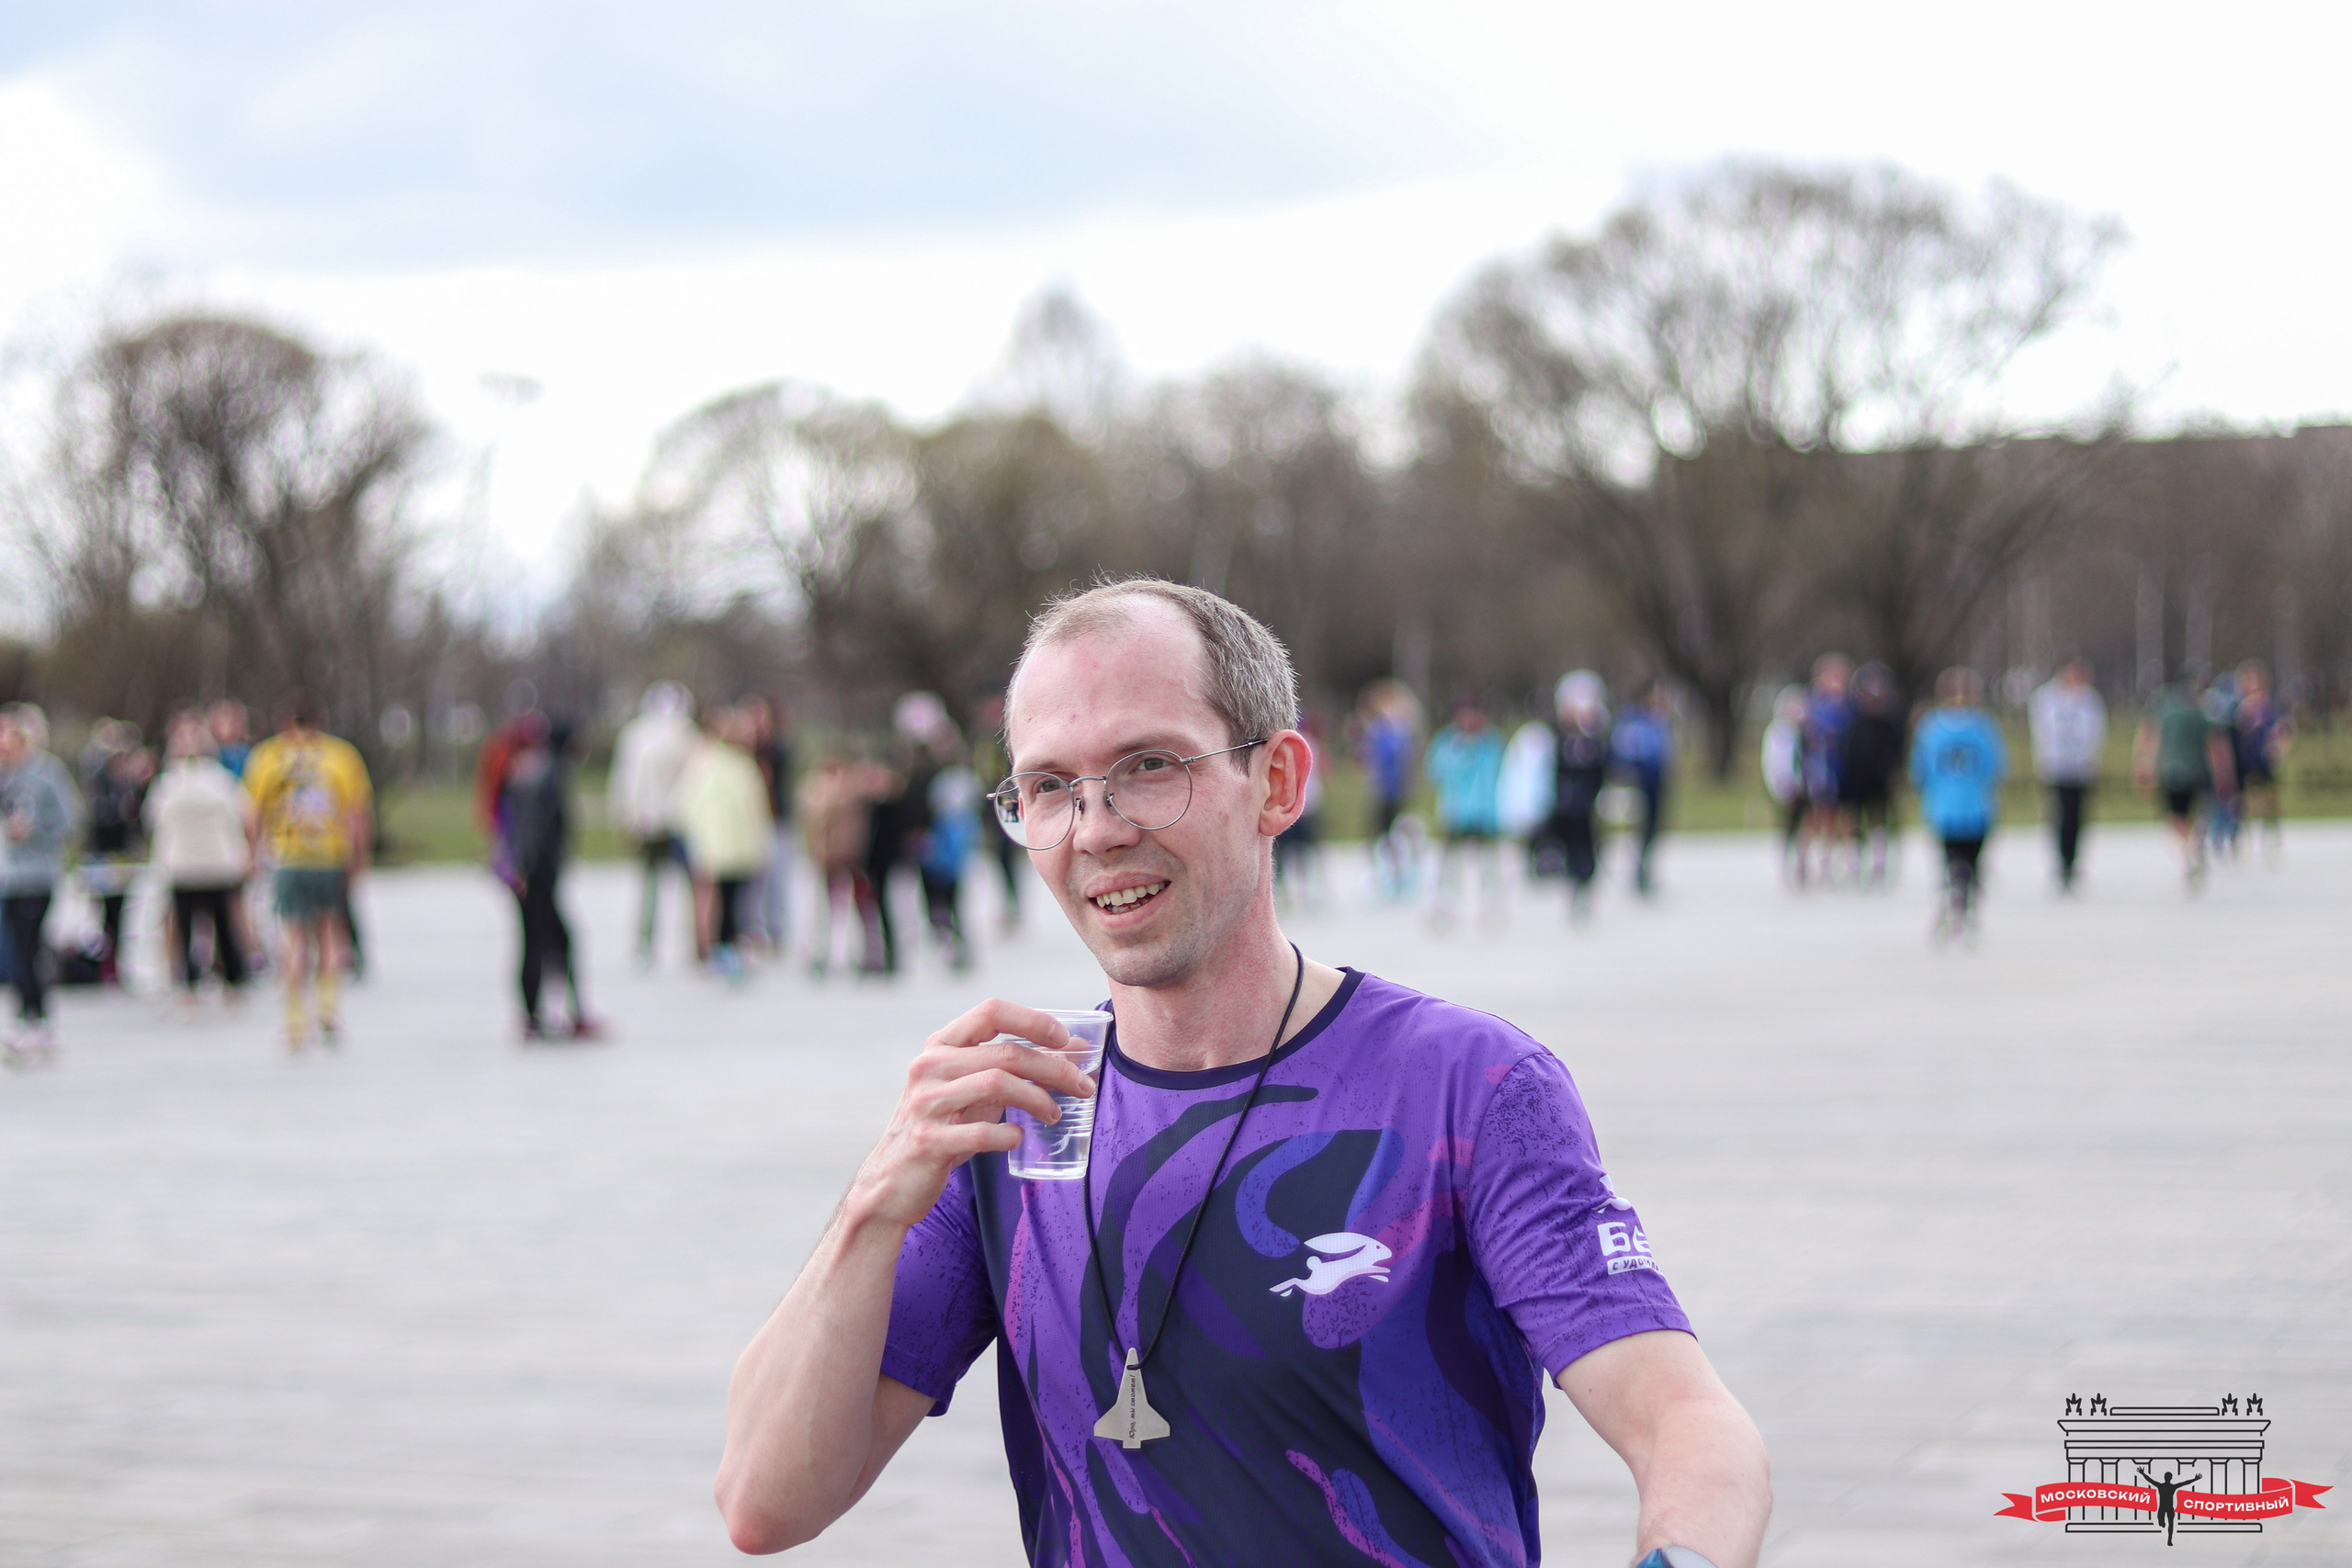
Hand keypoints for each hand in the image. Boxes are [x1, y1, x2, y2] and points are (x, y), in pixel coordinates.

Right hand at [846, 999, 1095, 1232]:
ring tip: (1055, 1113)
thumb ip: (1008, 1068)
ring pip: (997, 1084)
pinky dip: (1009, 1135)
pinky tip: (1018, 1138)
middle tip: (1082, 1086)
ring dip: (1038, 1098)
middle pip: (1006, 1053)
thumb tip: (1074, 1052)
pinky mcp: (928, 1141)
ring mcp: (926, 1103)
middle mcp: (929, 1067)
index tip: (1065, 1039)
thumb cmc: (943, 1126)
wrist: (892, 1180)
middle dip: (1054, 1068)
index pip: (991, 1012)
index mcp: (940, 1045)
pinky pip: (981, 1132)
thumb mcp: (969, 1088)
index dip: (1033, 1020)